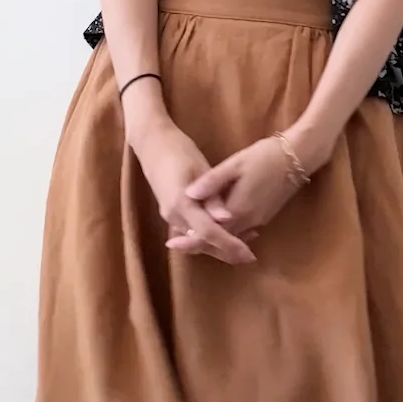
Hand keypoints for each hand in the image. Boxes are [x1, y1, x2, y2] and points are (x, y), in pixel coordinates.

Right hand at [133, 120, 255, 266]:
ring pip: (196, 239)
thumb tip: (227, 219)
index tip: (248, 254)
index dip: (229, 245)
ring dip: (218, 245)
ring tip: (243, 246)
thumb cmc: (180, 151)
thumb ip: (213, 196)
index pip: (208, 233)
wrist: (153, 143)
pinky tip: (224, 232)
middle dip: (226, 252)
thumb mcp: (200, 169)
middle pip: (202, 242)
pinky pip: (191, 231)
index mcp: (182, 204)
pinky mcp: (171, 213)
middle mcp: (174, 216)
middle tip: (250, 258)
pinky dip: (208, 236)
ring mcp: (170, 216)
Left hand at [172, 134, 307, 251]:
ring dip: (212, 241)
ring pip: (230, 237)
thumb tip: (188, 194)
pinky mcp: (265, 215)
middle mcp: (248, 221)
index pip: (209, 234)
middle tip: (176, 244)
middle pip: (218, 241)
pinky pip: (240, 231)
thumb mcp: (235, 164)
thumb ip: (212, 181)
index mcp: (237, 210)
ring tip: (191, 238)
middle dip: (198, 244)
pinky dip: (226, 233)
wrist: (299, 156)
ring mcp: (259, 219)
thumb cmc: (265, 156)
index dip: (189, 241)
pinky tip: (216, 227)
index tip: (171, 244)